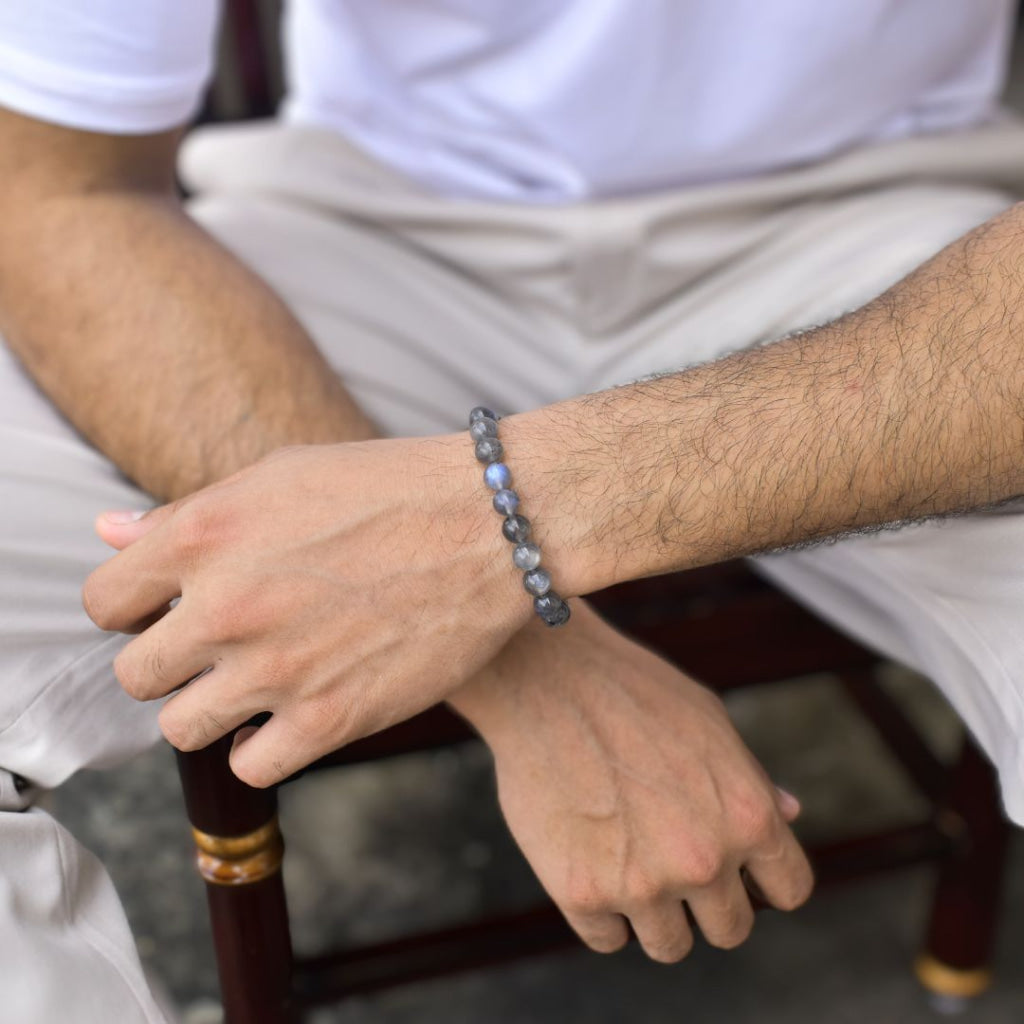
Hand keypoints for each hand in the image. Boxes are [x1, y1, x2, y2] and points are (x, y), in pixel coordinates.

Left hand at [82, 439, 530, 785]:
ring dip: (210, 710)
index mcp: (204, 535)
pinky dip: (261, 748)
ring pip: (182, 729)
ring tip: (254, 683)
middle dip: (170, 663)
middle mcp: (227, 606)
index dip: (132, 610)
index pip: (104, 603)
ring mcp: (277, 669)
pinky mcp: (330, 718)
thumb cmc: (388, 487)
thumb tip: (110, 536)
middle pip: (136, 675)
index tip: (165, 611)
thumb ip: (187, 514)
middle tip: (217, 649)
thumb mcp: (280, 475)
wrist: (489, 525)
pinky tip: (288, 715)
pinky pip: (250, 767)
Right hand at [450, 603, 812, 961]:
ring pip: (669, 945)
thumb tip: (789, 815)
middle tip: (670, 861)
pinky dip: (600, 910)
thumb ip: (752, 779)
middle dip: (707, 903)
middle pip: (731, 930)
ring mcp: (642, 882)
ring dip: (653, 913)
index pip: (788, 890)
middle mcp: (703, 859)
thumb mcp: (710, 722)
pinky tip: (589, 859)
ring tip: (626, 857)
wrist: (546, 678)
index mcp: (748, 816)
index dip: (763, 882)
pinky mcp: (581, 893)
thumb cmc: (631, 691)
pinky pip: (607, 937)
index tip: (737, 872)